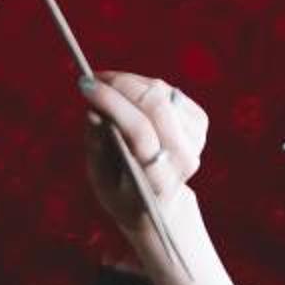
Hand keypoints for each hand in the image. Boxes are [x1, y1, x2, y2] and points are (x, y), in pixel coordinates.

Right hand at [77, 70, 220, 284]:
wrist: (158, 205)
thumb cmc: (122, 193)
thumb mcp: (101, 180)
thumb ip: (97, 146)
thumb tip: (93, 111)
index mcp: (157, 180)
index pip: (139, 131)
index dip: (112, 102)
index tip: (85, 86)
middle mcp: (183, 159)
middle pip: (155, 105)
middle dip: (121, 84)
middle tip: (94, 79)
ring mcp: (196, 140)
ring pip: (162, 93)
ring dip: (131, 83)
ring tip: (106, 86)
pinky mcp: (199, 123)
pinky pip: (169, 92)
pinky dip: (145, 87)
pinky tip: (128, 96)